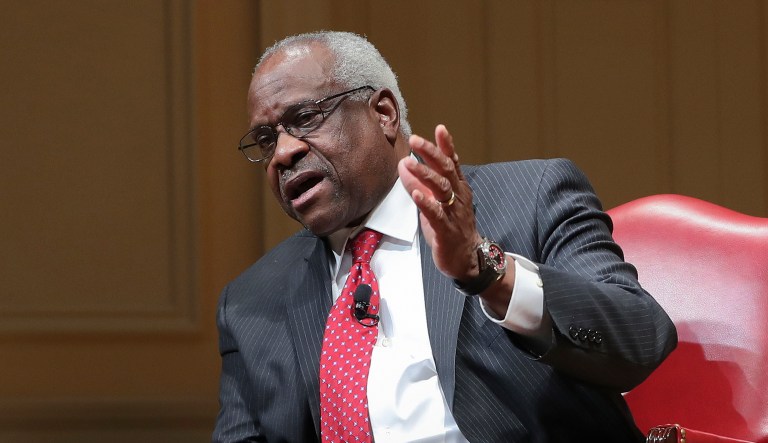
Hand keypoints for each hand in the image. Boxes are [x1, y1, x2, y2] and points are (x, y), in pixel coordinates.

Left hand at [398, 124, 482, 281]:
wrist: (467, 257)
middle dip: (431, 153)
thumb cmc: (451, 227)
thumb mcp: (437, 202)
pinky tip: (416, 194)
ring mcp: (453, 212)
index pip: (452, 162)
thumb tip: (405, 165)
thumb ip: (423, 184)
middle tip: (416, 140)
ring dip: (424, 174)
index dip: (446, 145)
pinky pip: (436, 214)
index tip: (439, 128)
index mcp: (457, 188)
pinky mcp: (446, 229)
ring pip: (441, 189)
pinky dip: (426, 203)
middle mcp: (458, 196)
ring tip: (408, 163)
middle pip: (446, 170)